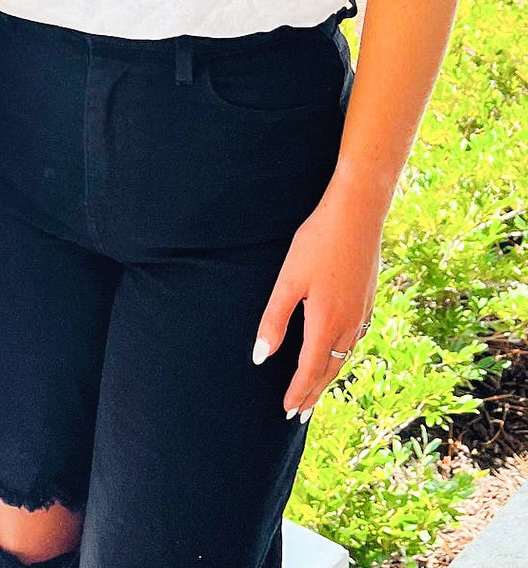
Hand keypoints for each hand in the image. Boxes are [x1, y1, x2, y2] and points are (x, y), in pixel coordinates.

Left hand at [253, 185, 381, 419]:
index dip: (298, 392)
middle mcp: (348, 325)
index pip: (309, 370)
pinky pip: (355, 341)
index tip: (288, 412)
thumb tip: (261, 357)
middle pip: (330, 370)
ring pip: (344, 357)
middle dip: (313, 393)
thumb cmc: (317, 243)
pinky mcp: (368, 300)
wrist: (357, 215)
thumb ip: (275, 320)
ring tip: (316, 390)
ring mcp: (362, 313)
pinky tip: (338, 353)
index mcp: (326, 323)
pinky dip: (342, 357)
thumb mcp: (288, 280)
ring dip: (328, 377)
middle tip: (300, 415)